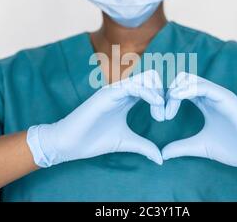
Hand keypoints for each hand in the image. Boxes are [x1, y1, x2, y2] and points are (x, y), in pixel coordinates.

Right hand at [27, 70, 164, 167]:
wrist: (69, 143)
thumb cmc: (93, 140)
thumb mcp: (126, 142)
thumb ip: (144, 146)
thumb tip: (161, 158)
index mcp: (127, 98)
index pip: (152, 87)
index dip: (163, 99)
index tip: (166, 117)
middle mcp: (122, 90)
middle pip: (152, 78)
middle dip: (164, 93)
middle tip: (165, 115)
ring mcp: (115, 90)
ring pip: (145, 78)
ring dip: (158, 93)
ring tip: (160, 115)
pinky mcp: (108, 93)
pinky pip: (133, 86)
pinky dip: (148, 93)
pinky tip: (156, 105)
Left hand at [162, 72, 236, 180]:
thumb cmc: (233, 149)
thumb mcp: (200, 146)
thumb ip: (181, 147)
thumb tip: (162, 154)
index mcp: (205, 102)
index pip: (180, 89)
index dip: (167, 98)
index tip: (159, 116)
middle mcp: (211, 95)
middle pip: (182, 80)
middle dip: (167, 93)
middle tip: (161, 113)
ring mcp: (219, 94)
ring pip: (190, 79)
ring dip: (174, 91)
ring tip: (167, 111)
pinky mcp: (227, 97)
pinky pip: (204, 86)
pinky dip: (187, 90)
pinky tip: (176, 99)